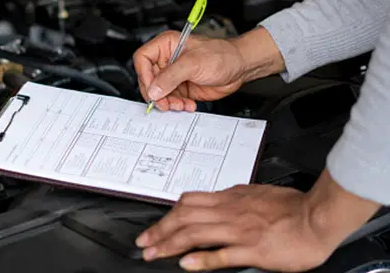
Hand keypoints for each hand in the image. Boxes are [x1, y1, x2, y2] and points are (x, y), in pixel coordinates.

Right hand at [133, 27, 285, 110]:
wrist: (240, 68)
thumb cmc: (222, 55)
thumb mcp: (193, 63)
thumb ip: (171, 77)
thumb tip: (153, 89)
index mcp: (166, 45)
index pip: (143, 59)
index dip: (144, 75)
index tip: (152, 89)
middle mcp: (167, 60)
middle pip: (148, 80)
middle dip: (156, 94)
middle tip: (164, 103)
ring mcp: (174, 75)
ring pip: (159, 93)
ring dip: (168, 102)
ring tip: (179, 105)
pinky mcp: (181, 88)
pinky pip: (171, 100)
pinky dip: (177, 106)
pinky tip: (187, 105)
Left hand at [135, 170, 379, 271]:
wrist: (316, 217)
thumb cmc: (291, 207)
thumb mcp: (255, 194)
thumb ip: (233, 198)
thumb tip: (217, 198)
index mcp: (230, 198)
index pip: (189, 202)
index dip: (168, 214)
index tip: (155, 226)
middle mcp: (229, 211)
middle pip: (184, 217)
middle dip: (160, 230)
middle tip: (143, 242)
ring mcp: (239, 230)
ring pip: (195, 233)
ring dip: (170, 244)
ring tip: (154, 254)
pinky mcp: (252, 249)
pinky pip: (221, 253)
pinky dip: (201, 258)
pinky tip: (186, 264)